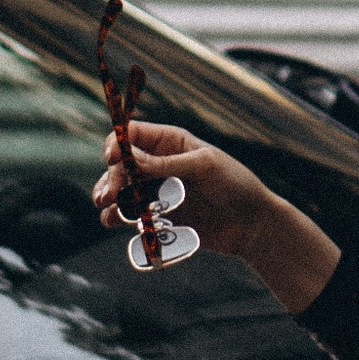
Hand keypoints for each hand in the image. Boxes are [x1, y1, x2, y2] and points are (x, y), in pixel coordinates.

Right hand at [90, 116, 271, 263]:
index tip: (111, 158)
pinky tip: (113, 221)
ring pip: (119, 190)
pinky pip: (128, 216)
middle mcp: (158, 164)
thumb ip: (166, 163)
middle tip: (110, 194)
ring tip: (107, 206)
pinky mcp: (157, 217)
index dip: (117, 143)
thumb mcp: (204, 166)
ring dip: (108, 195)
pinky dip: (116, 217)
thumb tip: (129, 156)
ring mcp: (156, 191)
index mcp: (170, 142)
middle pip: (120, 164)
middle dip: (112, 176)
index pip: (132, 134)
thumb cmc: (236, 185)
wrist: (252, 224)